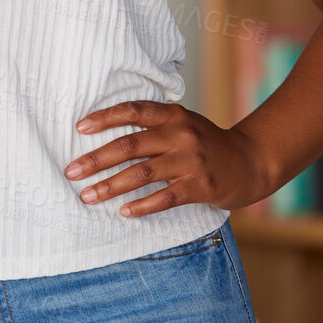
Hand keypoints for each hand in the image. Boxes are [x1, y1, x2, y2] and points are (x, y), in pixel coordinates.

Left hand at [62, 100, 273, 216]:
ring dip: (110, 186)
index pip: (133, 110)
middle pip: (129, 145)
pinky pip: (165, 197)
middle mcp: (180, 134)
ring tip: (88, 196)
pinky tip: (124, 212)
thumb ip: (153, 125)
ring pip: (142, 173)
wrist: (251, 162)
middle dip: (96, 159)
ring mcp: (191, 160)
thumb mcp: (183, 123)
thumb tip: (106, 135)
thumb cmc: (206, 144)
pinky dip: (142, 206)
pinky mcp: (201, 185)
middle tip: (71, 171)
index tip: (79, 129)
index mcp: (173, 115)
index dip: (104, 118)